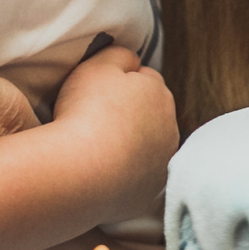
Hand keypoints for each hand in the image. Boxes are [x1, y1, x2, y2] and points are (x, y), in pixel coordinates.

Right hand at [52, 44, 177, 223]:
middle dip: (128, 116)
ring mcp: (161, 164)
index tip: (96, 95)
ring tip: (96, 150)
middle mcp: (169, 128)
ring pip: (145, 148)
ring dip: (128, 146)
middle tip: (94, 121)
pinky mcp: (149, 194)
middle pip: (148, 115)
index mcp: (160, 93)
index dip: (119, 84)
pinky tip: (100, 174)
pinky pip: (136, 179)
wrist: (79, 172)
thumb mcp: (98, 64)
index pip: (144, 80)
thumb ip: (121, 55)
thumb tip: (133, 63)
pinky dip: (123, 175)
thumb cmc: (86, 112)